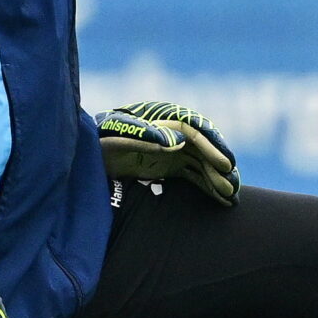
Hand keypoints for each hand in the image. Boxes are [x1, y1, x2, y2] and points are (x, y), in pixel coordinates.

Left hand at [97, 100, 240, 205]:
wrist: (84, 154)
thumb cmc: (98, 140)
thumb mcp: (117, 137)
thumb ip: (145, 136)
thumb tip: (179, 141)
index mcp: (161, 118)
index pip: (194, 131)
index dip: (213, 147)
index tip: (227, 164)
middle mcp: (171, 132)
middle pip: (203, 148)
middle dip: (219, 168)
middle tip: (233, 188)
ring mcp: (171, 149)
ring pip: (202, 163)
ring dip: (217, 179)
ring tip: (232, 198)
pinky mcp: (168, 164)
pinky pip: (193, 174)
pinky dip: (207, 185)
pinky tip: (221, 199)